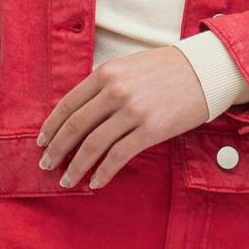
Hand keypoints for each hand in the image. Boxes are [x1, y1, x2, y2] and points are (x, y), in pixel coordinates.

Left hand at [36, 46, 209, 190]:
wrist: (206, 71)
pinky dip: (103, 172)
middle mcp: (115, 91)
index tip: (42, 141)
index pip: (68, 104)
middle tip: (47, 165)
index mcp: (106, 73)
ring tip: (68, 180)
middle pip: (75, 127)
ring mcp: (133, 111)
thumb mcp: (129, 66)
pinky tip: (96, 182)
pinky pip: (118, 156)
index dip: (51, 126)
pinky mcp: (151, 129)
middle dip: (56, 150)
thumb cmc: (168, 69)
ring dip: (76, 167)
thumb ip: (106, 84)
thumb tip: (83, 110)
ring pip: (93, 145)